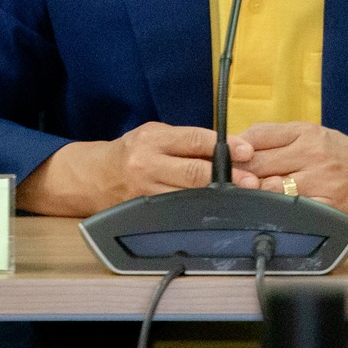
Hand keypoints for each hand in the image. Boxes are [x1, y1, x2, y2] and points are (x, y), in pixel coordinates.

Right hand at [15, 123, 257, 215]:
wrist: (95, 176)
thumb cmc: (132, 151)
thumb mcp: (155, 133)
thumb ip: (187, 140)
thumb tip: (229, 148)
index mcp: (153, 139)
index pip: (193, 141)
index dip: (223, 146)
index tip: (247, 151)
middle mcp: (148, 165)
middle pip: (193, 173)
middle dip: (226, 177)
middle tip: (252, 181)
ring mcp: (146, 193)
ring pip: (188, 198)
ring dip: (217, 199)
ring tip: (242, 200)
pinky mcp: (145, 214)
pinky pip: (176, 214)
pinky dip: (198, 213)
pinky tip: (217, 214)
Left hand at [238, 122, 347, 222]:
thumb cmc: (346, 156)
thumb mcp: (316, 135)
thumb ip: (281, 138)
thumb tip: (241, 146)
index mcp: (306, 132)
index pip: (258, 135)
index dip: (236, 148)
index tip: (227, 159)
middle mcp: (311, 153)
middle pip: (258, 162)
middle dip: (239, 174)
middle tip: (229, 182)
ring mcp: (318, 180)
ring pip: (269, 187)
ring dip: (253, 194)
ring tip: (247, 198)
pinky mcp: (325, 204)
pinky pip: (290, 209)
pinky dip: (275, 210)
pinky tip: (270, 211)